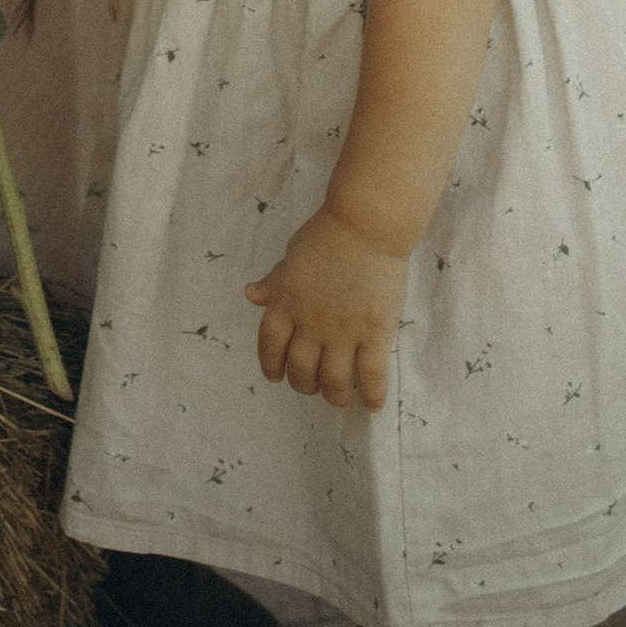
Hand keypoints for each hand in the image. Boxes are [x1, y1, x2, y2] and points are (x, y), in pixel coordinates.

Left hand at [243, 205, 406, 411]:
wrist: (366, 223)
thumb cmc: (327, 235)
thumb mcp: (291, 257)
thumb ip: (274, 283)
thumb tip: (249, 295)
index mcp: (286, 303)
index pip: (270, 346)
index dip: (270, 366)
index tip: (276, 376)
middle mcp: (311, 323)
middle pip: (301, 371)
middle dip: (304, 385)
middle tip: (312, 385)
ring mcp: (344, 331)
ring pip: (334, 381)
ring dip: (334, 395)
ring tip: (338, 395)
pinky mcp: (376, 332)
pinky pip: (372, 375)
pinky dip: (371, 396)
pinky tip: (371, 404)